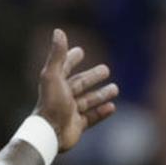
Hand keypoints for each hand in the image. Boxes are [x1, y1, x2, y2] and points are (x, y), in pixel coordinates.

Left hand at [33, 29, 117, 152]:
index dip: (71, 59)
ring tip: (115, 89)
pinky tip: (112, 107)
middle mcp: (62, 97)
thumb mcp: (53, 75)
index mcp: (55, 84)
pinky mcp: (76, 127)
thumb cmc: (51, 103)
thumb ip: (57, 54)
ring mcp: (69, 113)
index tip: (80, 51)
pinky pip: (91, 118)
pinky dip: (101, 112)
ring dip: (101, 95)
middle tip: (106, 70)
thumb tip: (59, 31)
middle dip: (92, 77)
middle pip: (79, 84)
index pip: (64, 68)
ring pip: (87, 101)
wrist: (50, 133)